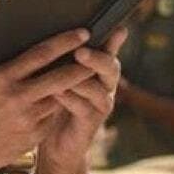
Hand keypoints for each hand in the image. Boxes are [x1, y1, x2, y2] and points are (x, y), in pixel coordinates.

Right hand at [0, 28, 100, 173]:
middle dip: (82, 65)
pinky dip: (56, 107)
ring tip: (82, 75)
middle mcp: (18, 97)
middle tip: (95, 56)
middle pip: (60, 77)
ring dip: (72, 87)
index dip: (64, 42)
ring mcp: (28, 118)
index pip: (41, 55)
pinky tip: (57, 101)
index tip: (82, 33)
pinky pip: (51, 117)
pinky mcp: (33, 135)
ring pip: (59, 97)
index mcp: (2, 78)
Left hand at [38, 28, 126, 169]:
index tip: (119, 29)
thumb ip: (61, 59)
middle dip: (97, 58)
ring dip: (81, 79)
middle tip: (81, 52)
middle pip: (110, 68)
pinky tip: (57, 93)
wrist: (55, 144)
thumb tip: (54, 32)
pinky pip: (84, 108)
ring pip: (98, 88)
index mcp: (98, 71)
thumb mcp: (56, 78)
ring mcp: (100, 105)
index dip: (114, 41)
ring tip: (66, 73)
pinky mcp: (91, 123)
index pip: (109, 52)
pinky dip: (70, 98)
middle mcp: (105, 86)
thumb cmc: (54, 103)